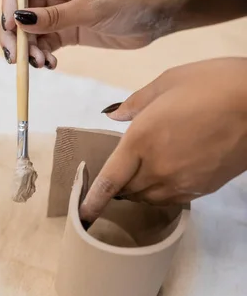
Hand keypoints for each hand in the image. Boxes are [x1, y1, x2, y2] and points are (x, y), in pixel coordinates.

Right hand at [0, 0, 167, 68]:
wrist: (159, 17)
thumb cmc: (132, 1)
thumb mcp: (94, 8)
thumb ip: (56, 16)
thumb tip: (19, 19)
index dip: (9, 2)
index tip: (10, 27)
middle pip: (18, 9)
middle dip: (14, 34)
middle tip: (17, 58)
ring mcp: (60, 11)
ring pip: (29, 30)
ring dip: (29, 49)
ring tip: (42, 64)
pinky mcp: (67, 31)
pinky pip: (44, 44)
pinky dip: (42, 56)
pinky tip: (51, 65)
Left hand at [80, 58, 246, 224]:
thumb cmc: (213, 83)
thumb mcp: (168, 82)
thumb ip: (136, 102)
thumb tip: (114, 117)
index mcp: (141, 140)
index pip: (110, 180)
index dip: (93, 200)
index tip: (82, 214)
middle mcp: (157, 168)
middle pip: (127, 192)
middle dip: (118, 187)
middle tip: (117, 176)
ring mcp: (182, 181)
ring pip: (149, 198)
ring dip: (138, 191)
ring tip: (140, 176)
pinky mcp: (203, 188)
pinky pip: (172, 199)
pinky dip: (161, 193)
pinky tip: (166, 178)